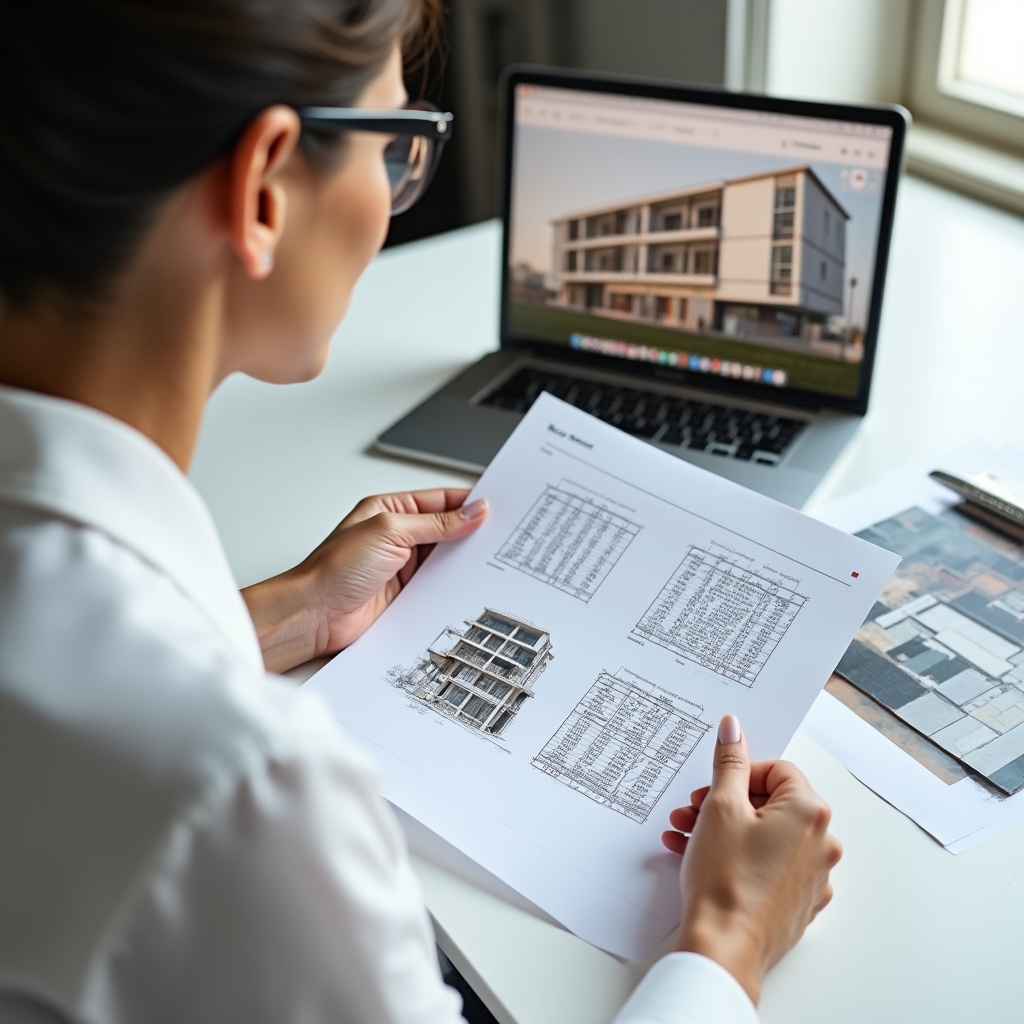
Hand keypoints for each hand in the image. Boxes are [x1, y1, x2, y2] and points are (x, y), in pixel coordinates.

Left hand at [241, 489, 486, 672]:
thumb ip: (436, 523)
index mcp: (391, 511)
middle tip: (503, 536)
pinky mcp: (406, 595)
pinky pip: (439, 587)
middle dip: (473, 533)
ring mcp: (402, 567)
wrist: (313, 616)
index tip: (498, 508)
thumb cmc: (334, 569)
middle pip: (447, 530)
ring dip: (465, 562)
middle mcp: (398, 537)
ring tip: (493, 562)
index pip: (441, 501)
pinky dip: (454, 587)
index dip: (470, 503)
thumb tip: (472, 511)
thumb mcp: (390, 532)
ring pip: (446, 560)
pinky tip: (470, 586)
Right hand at [661, 715, 841, 1004]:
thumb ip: (729, 762)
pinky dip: (739, 857)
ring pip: (766, 835)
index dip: (738, 775)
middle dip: (725, 803)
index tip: (714, 788)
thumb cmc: (725, 881)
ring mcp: (813, 876)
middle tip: (693, 810)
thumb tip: (734, 729)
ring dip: (724, 829)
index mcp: (810, 813)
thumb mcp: (720, 807)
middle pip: (771, 803)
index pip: (776, 770)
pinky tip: (704, 860)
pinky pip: (769, 865)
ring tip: (686, 836)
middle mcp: (821, 843)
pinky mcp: (798, 902)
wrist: (723, 947)